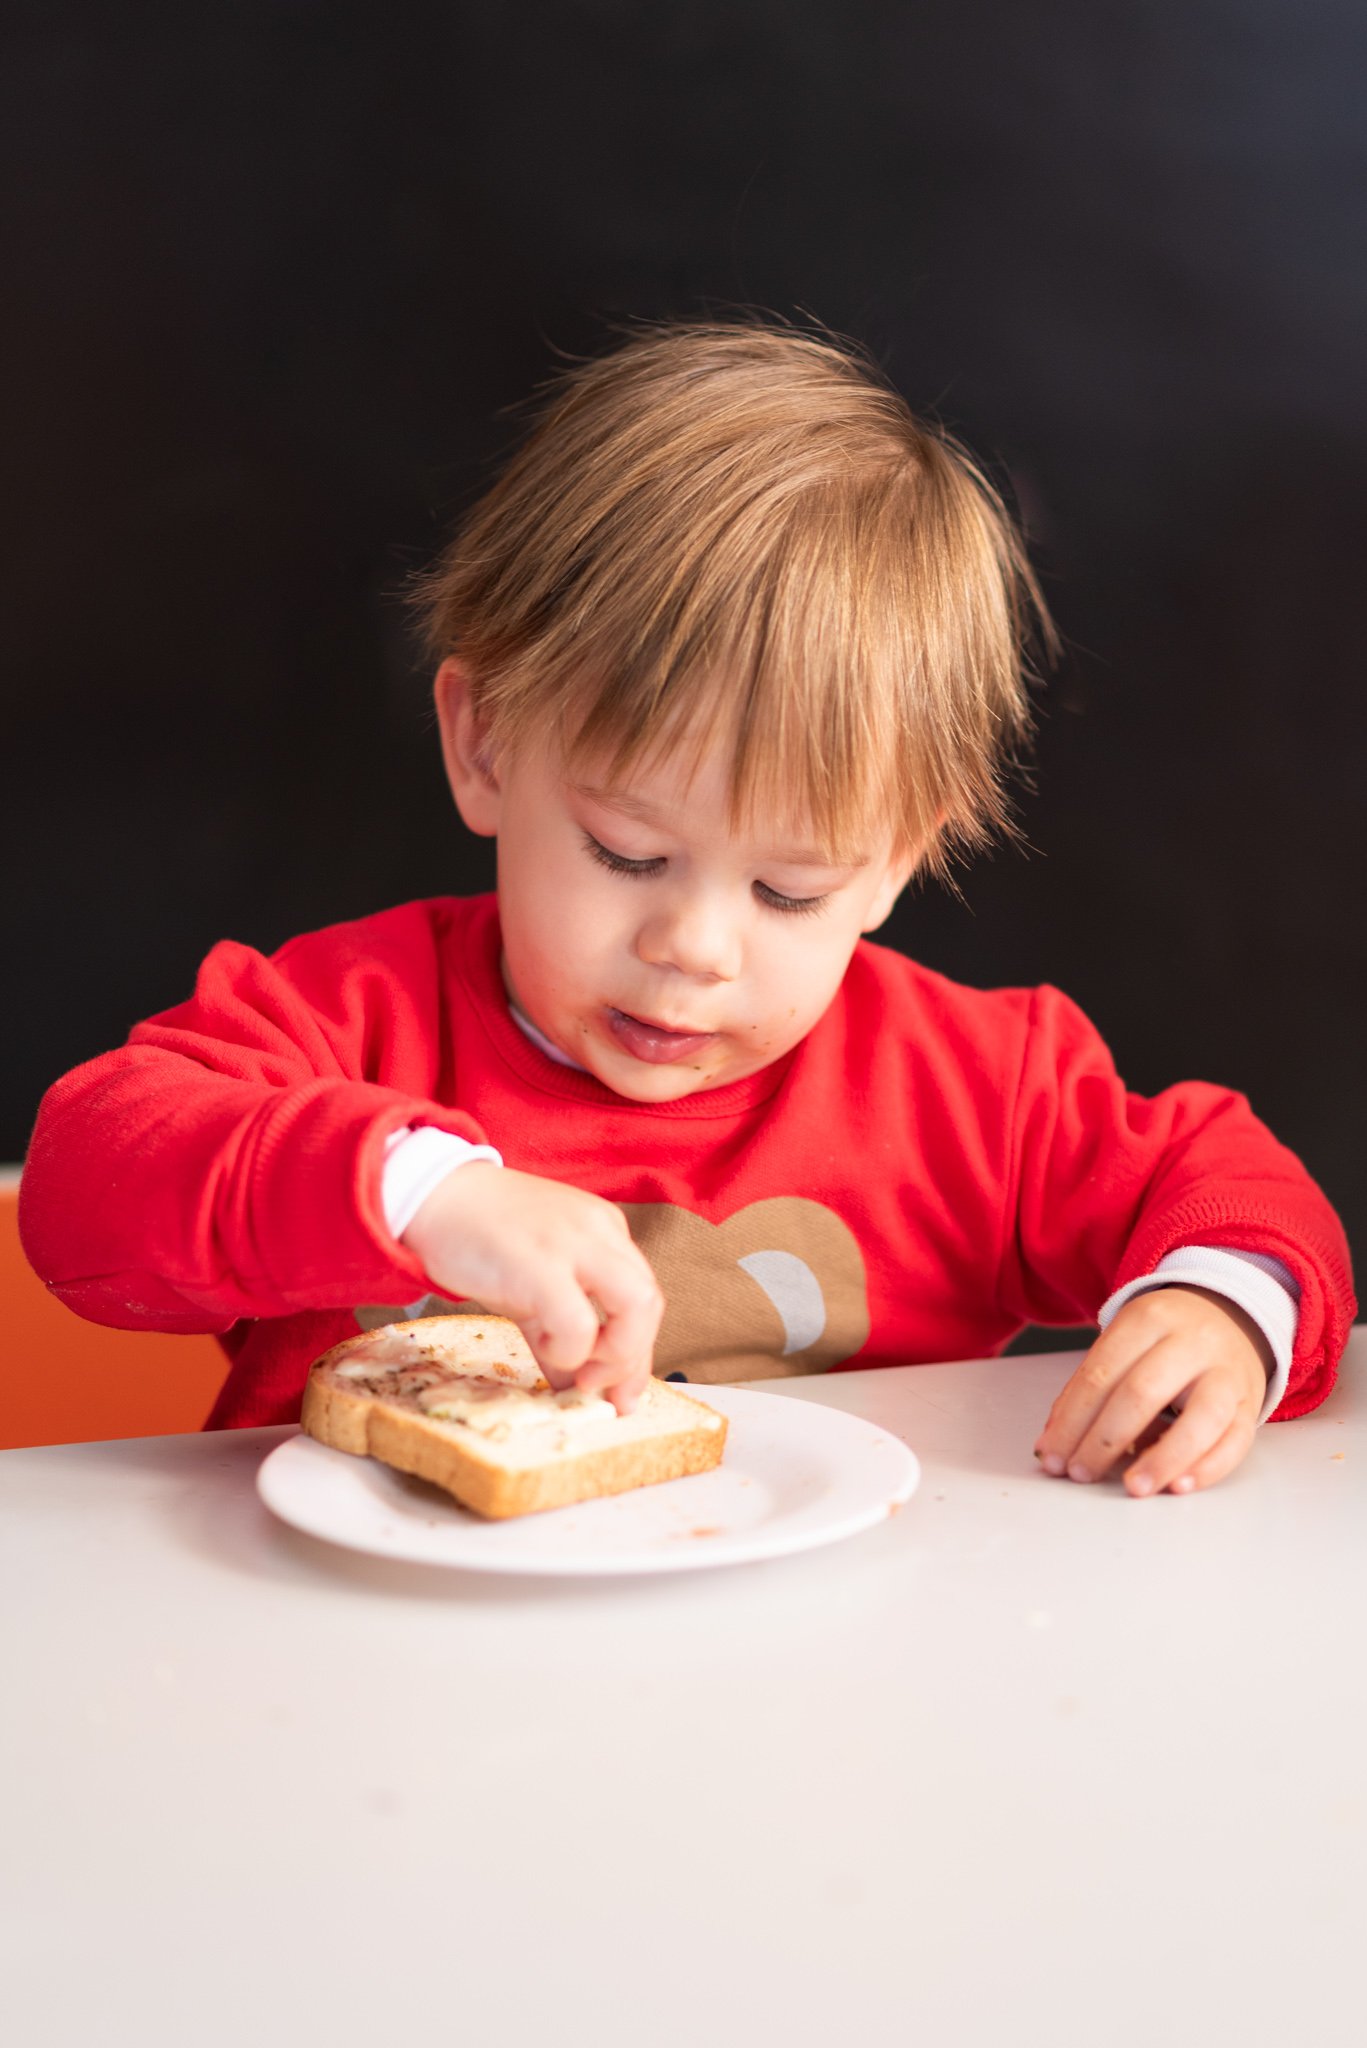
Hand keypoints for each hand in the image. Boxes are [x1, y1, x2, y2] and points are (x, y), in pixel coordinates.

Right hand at [401, 1163, 663, 1413]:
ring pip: (636, 1306)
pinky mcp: (542, 1264)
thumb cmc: (478, 1237)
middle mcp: (599, 1232)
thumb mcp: (531, 1283)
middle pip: (649, 1302)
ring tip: (578, 1370)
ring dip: (616, 1355)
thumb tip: (574, 1385)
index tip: (621, 1393)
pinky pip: (581, 1324)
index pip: (643, 1296)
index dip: (638, 1350)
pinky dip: (571, 1350)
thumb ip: (558, 1330)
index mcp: (603, 1231)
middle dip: (633, 1358)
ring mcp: (574, 1244)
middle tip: (599, 1388)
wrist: (430, 1196)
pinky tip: (543, 1344)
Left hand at [1033, 1285, 1271, 1497]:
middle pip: (1142, 1394)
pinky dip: (1207, 1469)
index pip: (1100, 1374)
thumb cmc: (1165, 1340)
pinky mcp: (1250, 1405)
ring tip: (1133, 1488)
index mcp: (1147, 1319)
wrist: (1231, 1316)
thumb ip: (1091, 1388)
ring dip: (1162, 1460)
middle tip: (1080, 1473)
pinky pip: (1235, 1441)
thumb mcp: (1126, 1342)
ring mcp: (1226, 1374)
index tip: (1052, 1456)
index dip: (1071, 1420)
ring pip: (1199, 1419)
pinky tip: (1178, 1487)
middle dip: (1103, 1441)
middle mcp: (1191, 1342)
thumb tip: (1052, 1444)